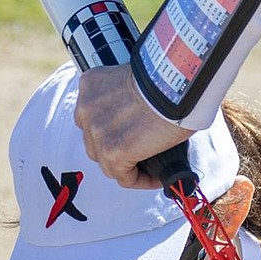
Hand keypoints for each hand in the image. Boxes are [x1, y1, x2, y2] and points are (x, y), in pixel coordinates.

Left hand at [73, 64, 190, 189]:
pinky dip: (140, 180)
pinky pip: (124, 177)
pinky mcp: (112, 151)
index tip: (129, 135)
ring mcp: (97, 131)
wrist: (174, 84)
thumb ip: (122, 98)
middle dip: (116, 150)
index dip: (111, 130)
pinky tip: (155, 177)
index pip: (92, 119)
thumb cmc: (166, 79)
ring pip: (107, 162)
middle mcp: (87, 108)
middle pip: (96, 142)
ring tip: (149, 167)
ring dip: (127, 167)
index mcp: (90, 85)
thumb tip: (135, 118)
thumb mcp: (131, 79)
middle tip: (139, 153)